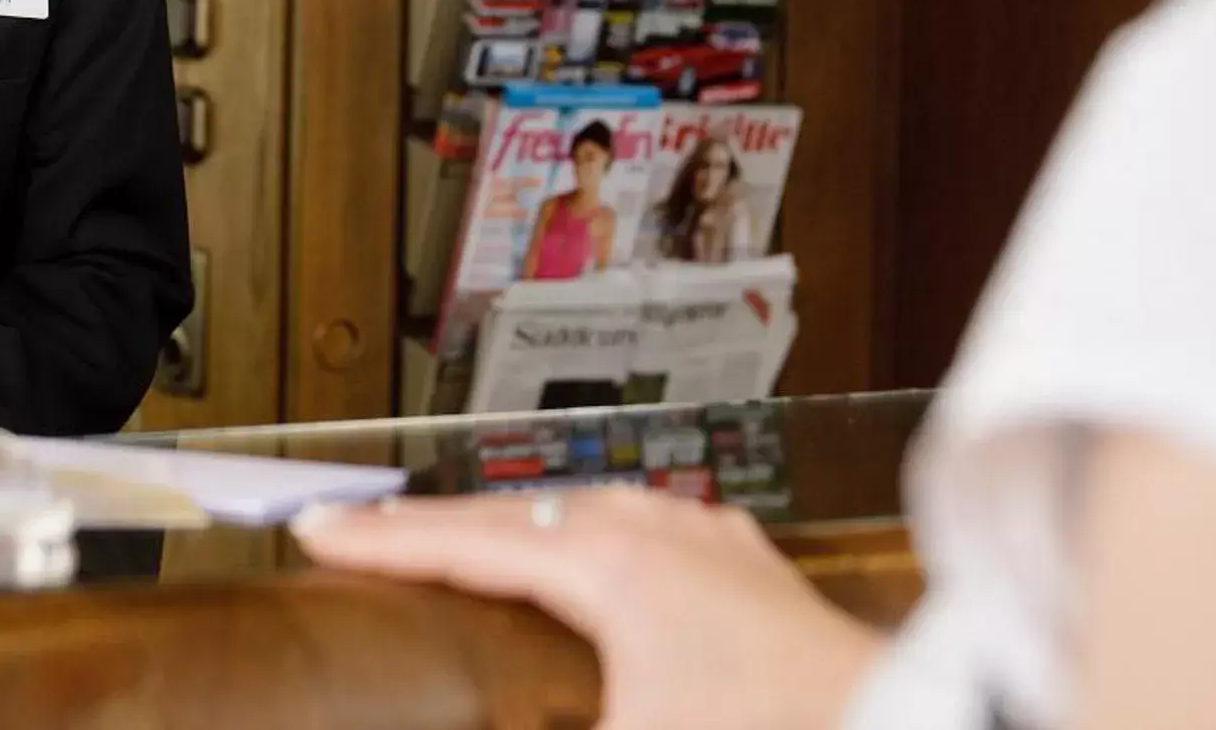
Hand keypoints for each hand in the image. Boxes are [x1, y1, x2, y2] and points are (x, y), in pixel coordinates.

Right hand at [292, 487, 883, 729]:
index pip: (462, 540)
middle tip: (366, 533)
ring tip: (465, 545)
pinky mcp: (751, 574)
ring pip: (583, 508)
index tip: (314, 526)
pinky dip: (590, 536)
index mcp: (610, 562)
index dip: (379, 539)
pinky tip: (599, 552)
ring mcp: (709, 543)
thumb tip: (462, 722)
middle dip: (434, 524)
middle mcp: (657, 531)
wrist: (901, 721)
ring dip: (513, 527)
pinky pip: (645, 527)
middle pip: (514, 512)